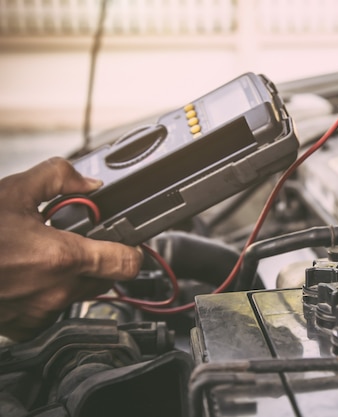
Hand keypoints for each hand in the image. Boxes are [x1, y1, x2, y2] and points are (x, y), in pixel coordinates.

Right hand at [0, 158, 142, 340]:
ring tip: (43, 255)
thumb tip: (88, 182)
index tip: (129, 241)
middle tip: (76, 239)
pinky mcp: (25, 328)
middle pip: (106, 278)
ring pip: (80, 294)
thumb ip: (57, 177)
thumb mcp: (12, 192)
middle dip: (99, 257)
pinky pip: (54, 310)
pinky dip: (49, 294)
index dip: (133, 248)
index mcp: (62, 258)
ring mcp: (41, 313)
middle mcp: (56, 291)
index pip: (127, 262)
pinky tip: (28, 275)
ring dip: (73, 276)